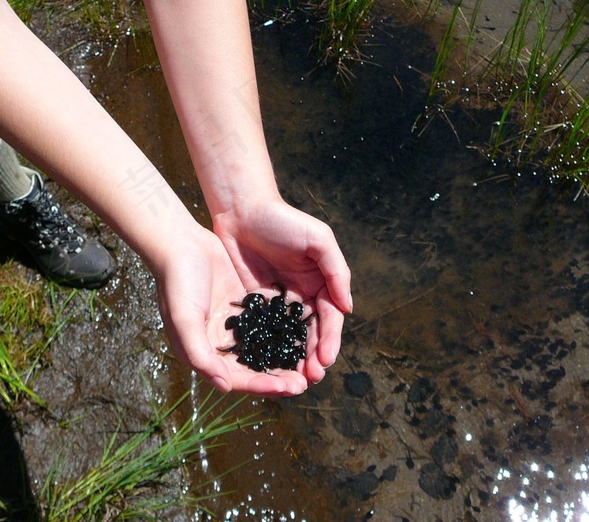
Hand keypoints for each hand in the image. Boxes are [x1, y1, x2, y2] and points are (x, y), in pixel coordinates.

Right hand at [154, 226, 310, 395]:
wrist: (180, 243)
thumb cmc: (176, 282)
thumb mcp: (184, 320)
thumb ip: (201, 355)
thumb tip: (224, 386)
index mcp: (204, 352)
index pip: (237, 378)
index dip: (262, 385)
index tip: (287, 387)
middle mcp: (221, 342)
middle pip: (254, 367)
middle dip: (279, 377)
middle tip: (305, 382)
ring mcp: (235, 323)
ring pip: (264, 347)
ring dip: (284, 357)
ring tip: (309, 363)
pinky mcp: (245, 304)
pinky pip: (268, 322)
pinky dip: (284, 330)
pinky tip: (305, 332)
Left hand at [212, 197, 351, 385]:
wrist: (242, 210)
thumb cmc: (283, 220)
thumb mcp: (318, 240)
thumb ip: (336, 271)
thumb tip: (348, 308)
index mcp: (321, 283)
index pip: (330, 318)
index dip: (329, 340)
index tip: (325, 360)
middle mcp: (302, 296)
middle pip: (310, 334)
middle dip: (312, 357)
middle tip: (310, 379)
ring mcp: (278, 302)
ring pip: (287, 337)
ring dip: (292, 359)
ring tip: (292, 380)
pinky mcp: (254, 303)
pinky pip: (263, 330)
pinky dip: (267, 348)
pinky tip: (266, 365)